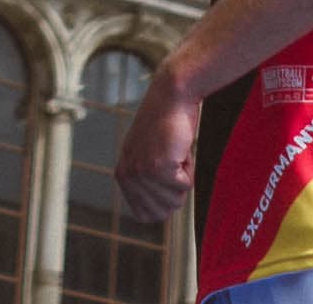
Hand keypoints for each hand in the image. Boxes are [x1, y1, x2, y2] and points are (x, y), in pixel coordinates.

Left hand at [115, 64, 201, 224]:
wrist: (171, 96)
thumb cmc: (166, 125)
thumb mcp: (148, 157)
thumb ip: (147, 184)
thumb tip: (158, 214)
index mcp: (123, 176)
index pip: (146, 216)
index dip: (164, 202)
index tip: (166, 175)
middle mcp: (127, 177)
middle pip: (163, 212)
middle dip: (175, 190)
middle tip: (171, 159)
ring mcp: (141, 173)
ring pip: (176, 200)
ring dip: (182, 177)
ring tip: (173, 151)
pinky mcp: (158, 167)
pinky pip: (185, 186)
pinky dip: (189, 168)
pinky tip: (179, 147)